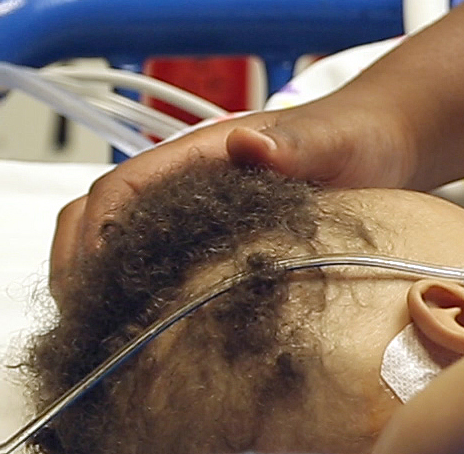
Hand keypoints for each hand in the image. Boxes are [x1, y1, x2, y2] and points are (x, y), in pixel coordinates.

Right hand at [49, 100, 417, 297]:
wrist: (384, 141)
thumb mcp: (335, 140)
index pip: (122, 187)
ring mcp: (198, 206)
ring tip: (105, 327)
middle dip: (78, 259)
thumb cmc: (357, 135)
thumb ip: (298, 143)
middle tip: (85, 316)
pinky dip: (139, 286)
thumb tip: (250, 142)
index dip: (94, 230)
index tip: (91, 275)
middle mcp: (189, 178)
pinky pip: (159, 258)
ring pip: (120, 238)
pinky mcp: (215, 233)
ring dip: (100, 276)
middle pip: (102, 214)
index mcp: (203, 153)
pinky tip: (153, 324)